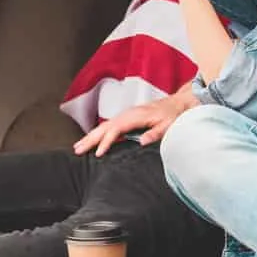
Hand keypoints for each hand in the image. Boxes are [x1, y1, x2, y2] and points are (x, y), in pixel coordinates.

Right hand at [73, 89, 198, 155]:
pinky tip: (93, 140)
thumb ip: (155, 133)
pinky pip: (110, 126)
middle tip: (77, 149)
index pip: (116, 129)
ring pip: (105, 126)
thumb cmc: (173, 115)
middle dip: (91, 138)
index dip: (106, 141)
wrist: (178, 103)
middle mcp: (128, 114)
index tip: (98, 153)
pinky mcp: (128, 117)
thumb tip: (142, 142)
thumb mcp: (168, 125)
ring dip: (91, 136)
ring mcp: (127, 115)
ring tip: (78, 146)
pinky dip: (99, 133)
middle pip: (105, 126)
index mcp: (136, 116)